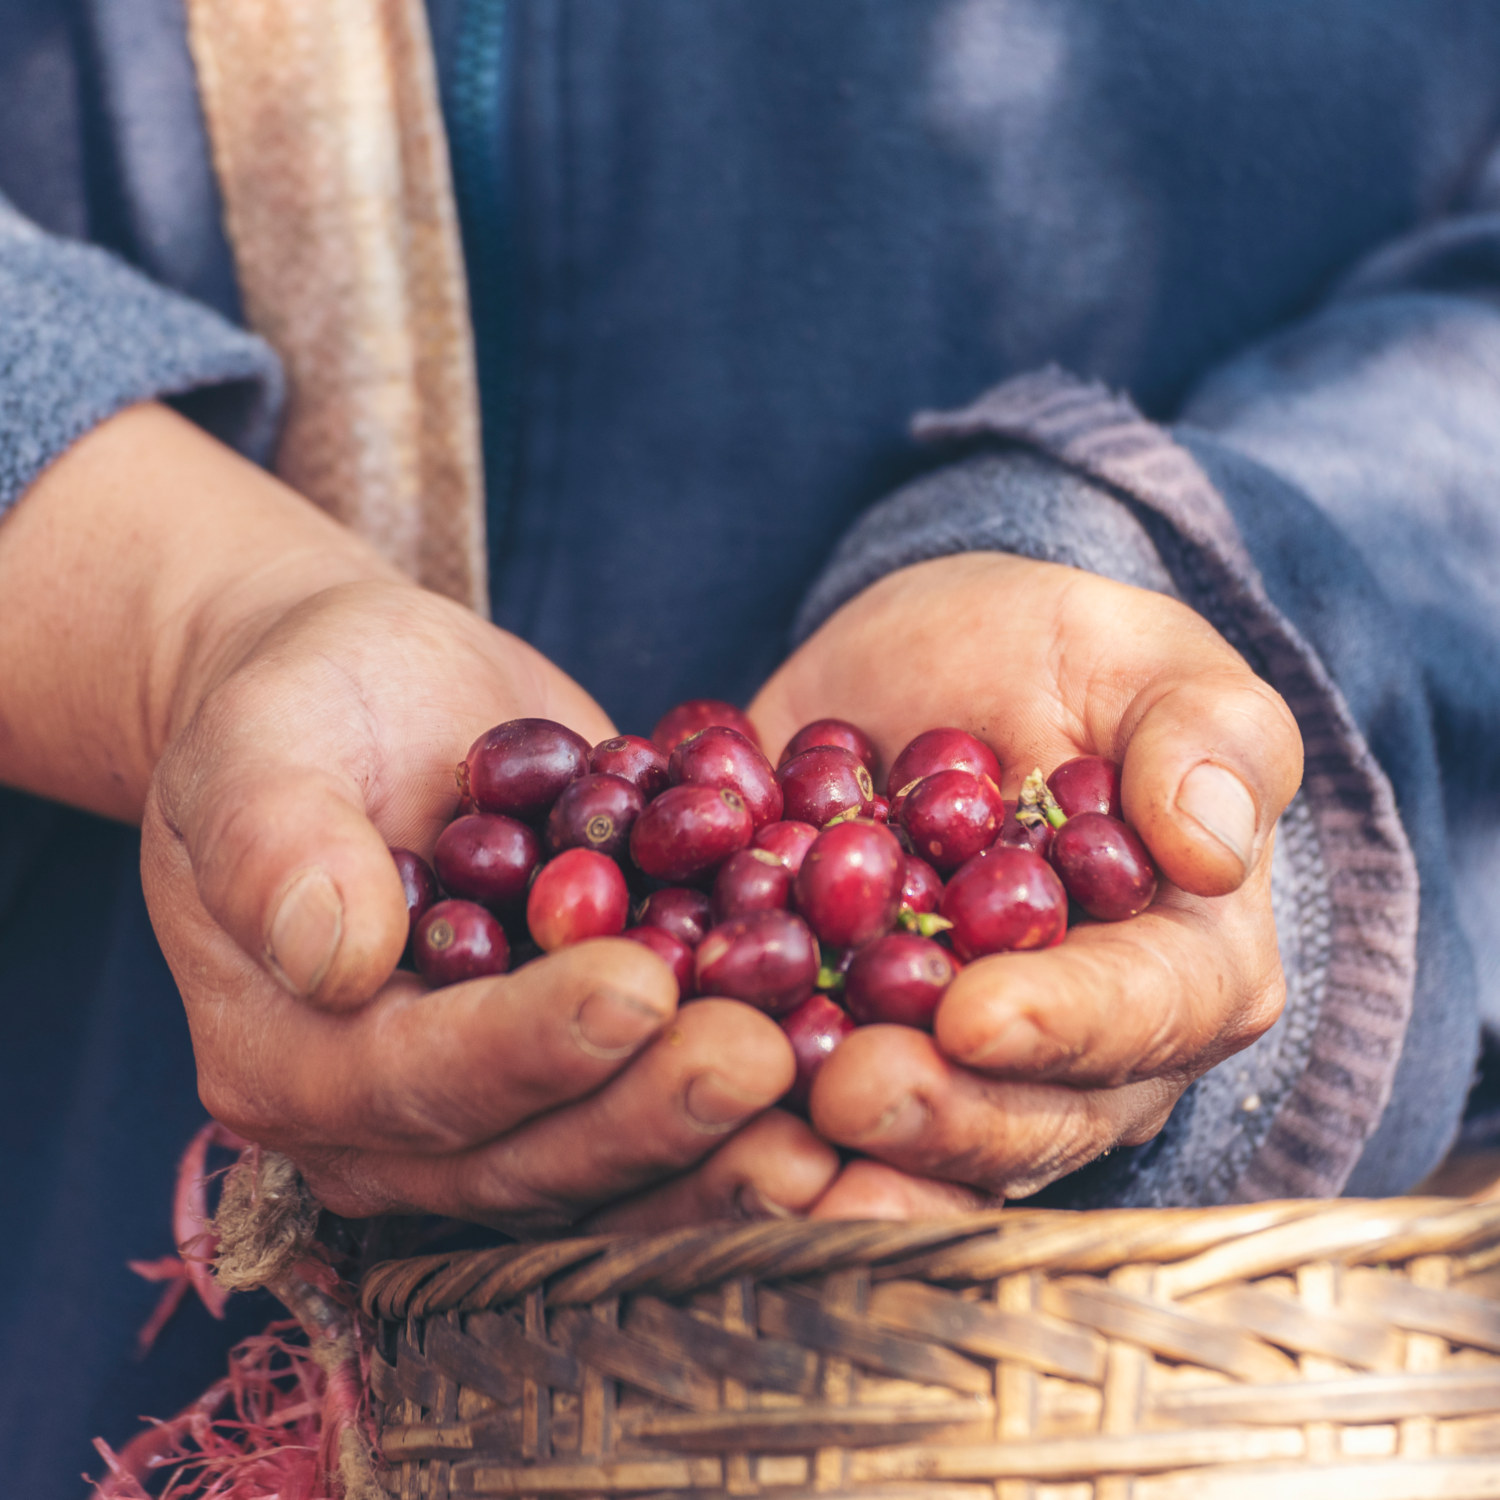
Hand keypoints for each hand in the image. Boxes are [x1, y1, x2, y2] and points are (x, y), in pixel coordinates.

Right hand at [142, 573, 848, 1229]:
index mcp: (293, 1056)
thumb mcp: (262, 742)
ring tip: (834, 1084)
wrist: (376, 698)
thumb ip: (279, 843)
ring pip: (613, 1149)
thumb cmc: (304, 703)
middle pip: (531, 1148)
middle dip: (655, 1108)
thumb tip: (334, 953)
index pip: (418, 1077)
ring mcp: (499, 1098)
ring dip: (725, 1133)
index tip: (638, 990)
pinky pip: (663, 1092)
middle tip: (769, 1060)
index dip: (530, 1046)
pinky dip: (754, 1091)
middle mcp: (396, 1115)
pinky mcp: (584, 1061)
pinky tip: (847, 1052)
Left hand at [750, 552, 1301, 1216]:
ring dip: (846, 1152)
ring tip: (767, 1125)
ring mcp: (963, 1071)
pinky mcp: (856, 1054)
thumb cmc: (1054, 656)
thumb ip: (1204, 734)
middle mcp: (1084, 1051)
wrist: (921, 672)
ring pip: (922, 1142)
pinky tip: (687, 1100)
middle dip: (940, 1114)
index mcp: (1184, 962)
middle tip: (847, 1093)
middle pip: (1030, 1115)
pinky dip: (757, 1114)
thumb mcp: (1137, 655)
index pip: (1144, 1013)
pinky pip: (812, 1103)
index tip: (973, 1015)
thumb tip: (1213, 845)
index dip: (1064, 1024)